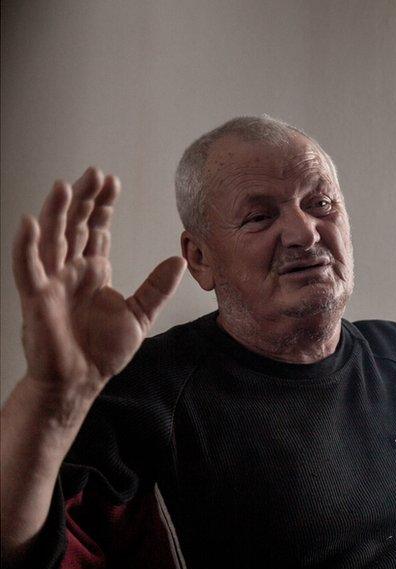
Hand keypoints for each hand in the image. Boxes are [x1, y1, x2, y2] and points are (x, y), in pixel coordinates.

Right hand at [12, 167, 184, 399]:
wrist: (82, 379)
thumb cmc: (104, 350)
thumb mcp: (140, 315)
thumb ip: (157, 287)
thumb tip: (178, 260)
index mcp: (93, 270)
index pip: (96, 229)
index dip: (103, 206)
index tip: (113, 182)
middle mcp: (71, 269)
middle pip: (74, 224)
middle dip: (85, 199)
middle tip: (96, 173)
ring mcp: (52, 281)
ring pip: (51, 237)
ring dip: (56, 210)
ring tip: (65, 185)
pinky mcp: (37, 297)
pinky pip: (27, 267)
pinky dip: (26, 244)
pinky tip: (29, 221)